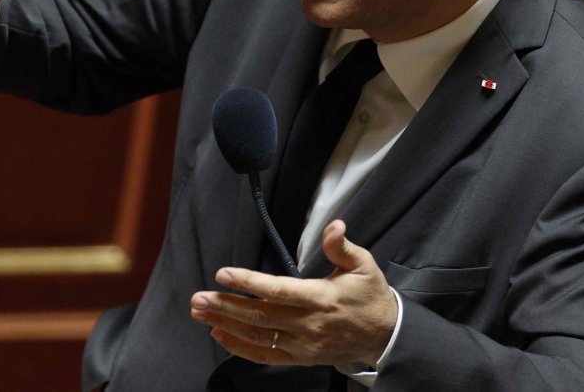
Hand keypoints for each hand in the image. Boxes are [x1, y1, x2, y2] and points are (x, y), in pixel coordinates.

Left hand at [189, 220, 396, 367]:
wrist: (385, 335)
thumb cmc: (370, 296)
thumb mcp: (364, 265)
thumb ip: (342, 247)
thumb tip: (335, 225)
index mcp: (321, 298)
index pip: (278, 290)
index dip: (249, 283)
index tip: (223, 273)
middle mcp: (309, 324)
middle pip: (260, 315)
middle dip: (226, 305)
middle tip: (198, 297)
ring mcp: (303, 344)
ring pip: (258, 335)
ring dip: (226, 324)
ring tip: (200, 312)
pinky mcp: (301, 358)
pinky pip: (266, 355)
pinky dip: (240, 348)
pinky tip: (219, 335)